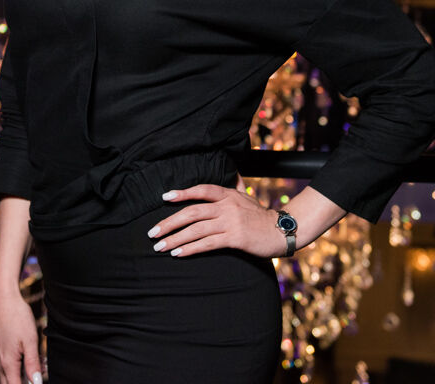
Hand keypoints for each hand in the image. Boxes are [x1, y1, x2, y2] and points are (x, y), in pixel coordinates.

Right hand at [0, 285, 43, 383]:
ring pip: (9, 374)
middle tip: (39, 375)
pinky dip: (19, 365)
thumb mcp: (30, 340)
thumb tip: (36, 382)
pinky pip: (8, 364)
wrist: (3, 298)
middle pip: (10, 383)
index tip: (37, 383)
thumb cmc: (17, 317)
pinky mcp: (0, 347)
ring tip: (39, 365)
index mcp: (8, 363)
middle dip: (24, 383)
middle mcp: (0, 361)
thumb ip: (33, 363)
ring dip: (23, 374)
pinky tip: (31, 356)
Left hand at [146, 183, 286, 258]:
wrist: (281, 231)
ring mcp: (230, 222)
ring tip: (160, 246)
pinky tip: (178, 254)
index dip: (182, 192)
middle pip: (192, 211)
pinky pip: (207, 244)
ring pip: (196, 229)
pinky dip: (190, 249)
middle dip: (169, 222)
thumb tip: (223, 179)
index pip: (201, 189)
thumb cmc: (260, 216)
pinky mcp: (235, 238)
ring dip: (175, 239)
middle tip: (152, 232)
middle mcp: (227, 206)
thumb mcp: (244, 198)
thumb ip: (231, 190)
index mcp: (228, 194)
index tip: (164, 197)